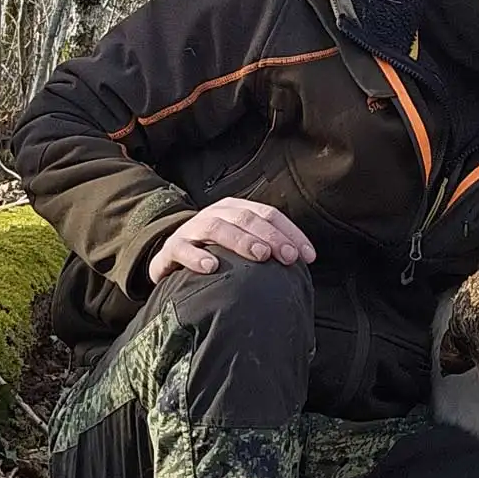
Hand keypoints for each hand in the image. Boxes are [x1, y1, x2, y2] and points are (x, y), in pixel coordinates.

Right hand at [148, 197, 316, 283]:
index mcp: (237, 210)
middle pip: (246, 218)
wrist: (171, 255)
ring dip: (241, 240)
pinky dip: (197, 257)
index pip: (269, 215)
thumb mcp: (241, 244)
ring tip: (259, 255)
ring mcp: (192, 229)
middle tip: (287, 256)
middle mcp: (216, 214)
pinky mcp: (172, 248)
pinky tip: (212, 267)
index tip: (307, 256)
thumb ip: (268, 248)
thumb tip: (302, 262)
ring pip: (217, 227)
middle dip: (271, 236)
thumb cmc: (215, 251)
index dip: (290, 233)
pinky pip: (183, 249)